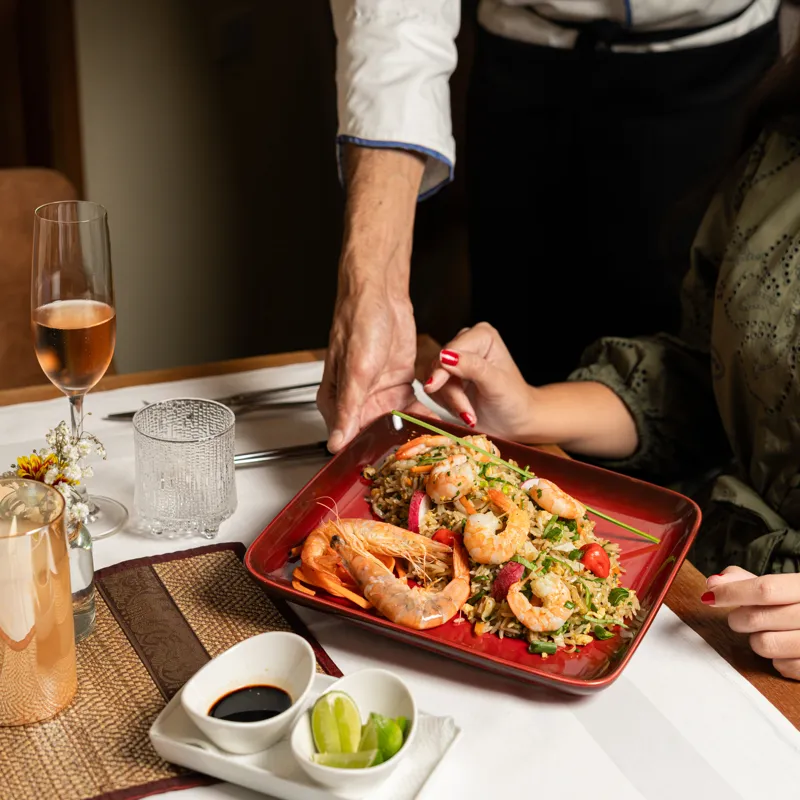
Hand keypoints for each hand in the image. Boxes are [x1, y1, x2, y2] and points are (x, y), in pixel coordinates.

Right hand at [317, 286, 417, 451]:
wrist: (381, 294)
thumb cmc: (358, 323)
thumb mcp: (355, 371)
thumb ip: (348, 409)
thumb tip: (335, 442)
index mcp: (336, 401)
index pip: (348, 439)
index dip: (366, 454)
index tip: (388, 467)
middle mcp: (357, 400)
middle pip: (375, 435)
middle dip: (395, 446)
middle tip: (418, 459)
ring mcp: (379, 393)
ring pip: (396, 423)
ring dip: (412, 432)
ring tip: (433, 447)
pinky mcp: (399, 384)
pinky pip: (413, 408)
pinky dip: (424, 416)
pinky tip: (438, 425)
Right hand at [422, 323, 537, 439]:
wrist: (514, 421)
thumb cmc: (513, 401)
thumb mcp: (496, 384)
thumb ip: (473, 367)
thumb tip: (446, 356)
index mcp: (482, 336)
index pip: (451, 350)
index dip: (442, 370)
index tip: (434, 387)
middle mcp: (466, 343)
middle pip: (440, 366)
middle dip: (452, 393)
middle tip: (466, 414)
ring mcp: (454, 361)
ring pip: (433, 380)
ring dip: (450, 402)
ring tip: (469, 415)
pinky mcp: (446, 378)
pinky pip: (434, 391)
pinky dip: (446, 405)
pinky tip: (463, 411)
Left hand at [705, 566, 799, 679]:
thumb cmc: (799, 602)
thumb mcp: (780, 584)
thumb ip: (744, 580)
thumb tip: (713, 583)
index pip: (765, 589)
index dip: (731, 593)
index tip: (710, 596)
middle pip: (757, 618)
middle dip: (738, 618)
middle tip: (742, 617)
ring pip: (764, 645)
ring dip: (756, 639)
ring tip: (767, 632)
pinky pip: (781, 666)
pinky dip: (776, 659)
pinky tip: (784, 647)